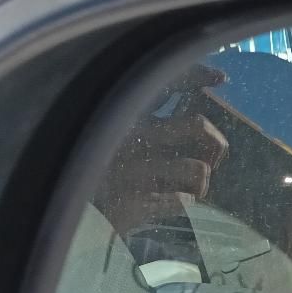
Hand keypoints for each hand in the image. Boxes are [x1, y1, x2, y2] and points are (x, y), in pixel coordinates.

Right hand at [94, 65, 228, 235]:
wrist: (72, 218)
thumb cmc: (100, 177)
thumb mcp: (118, 139)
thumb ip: (150, 125)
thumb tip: (199, 121)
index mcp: (127, 118)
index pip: (168, 83)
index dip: (198, 74)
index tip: (219, 77)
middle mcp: (133, 138)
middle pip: (198, 125)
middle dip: (216, 144)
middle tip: (213, 160)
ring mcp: (136, 171)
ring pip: (198, 168)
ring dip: (202, 183)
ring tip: (191, 190)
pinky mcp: (138, 203)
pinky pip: (185, 200)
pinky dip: (185, 202)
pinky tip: (172, 203)